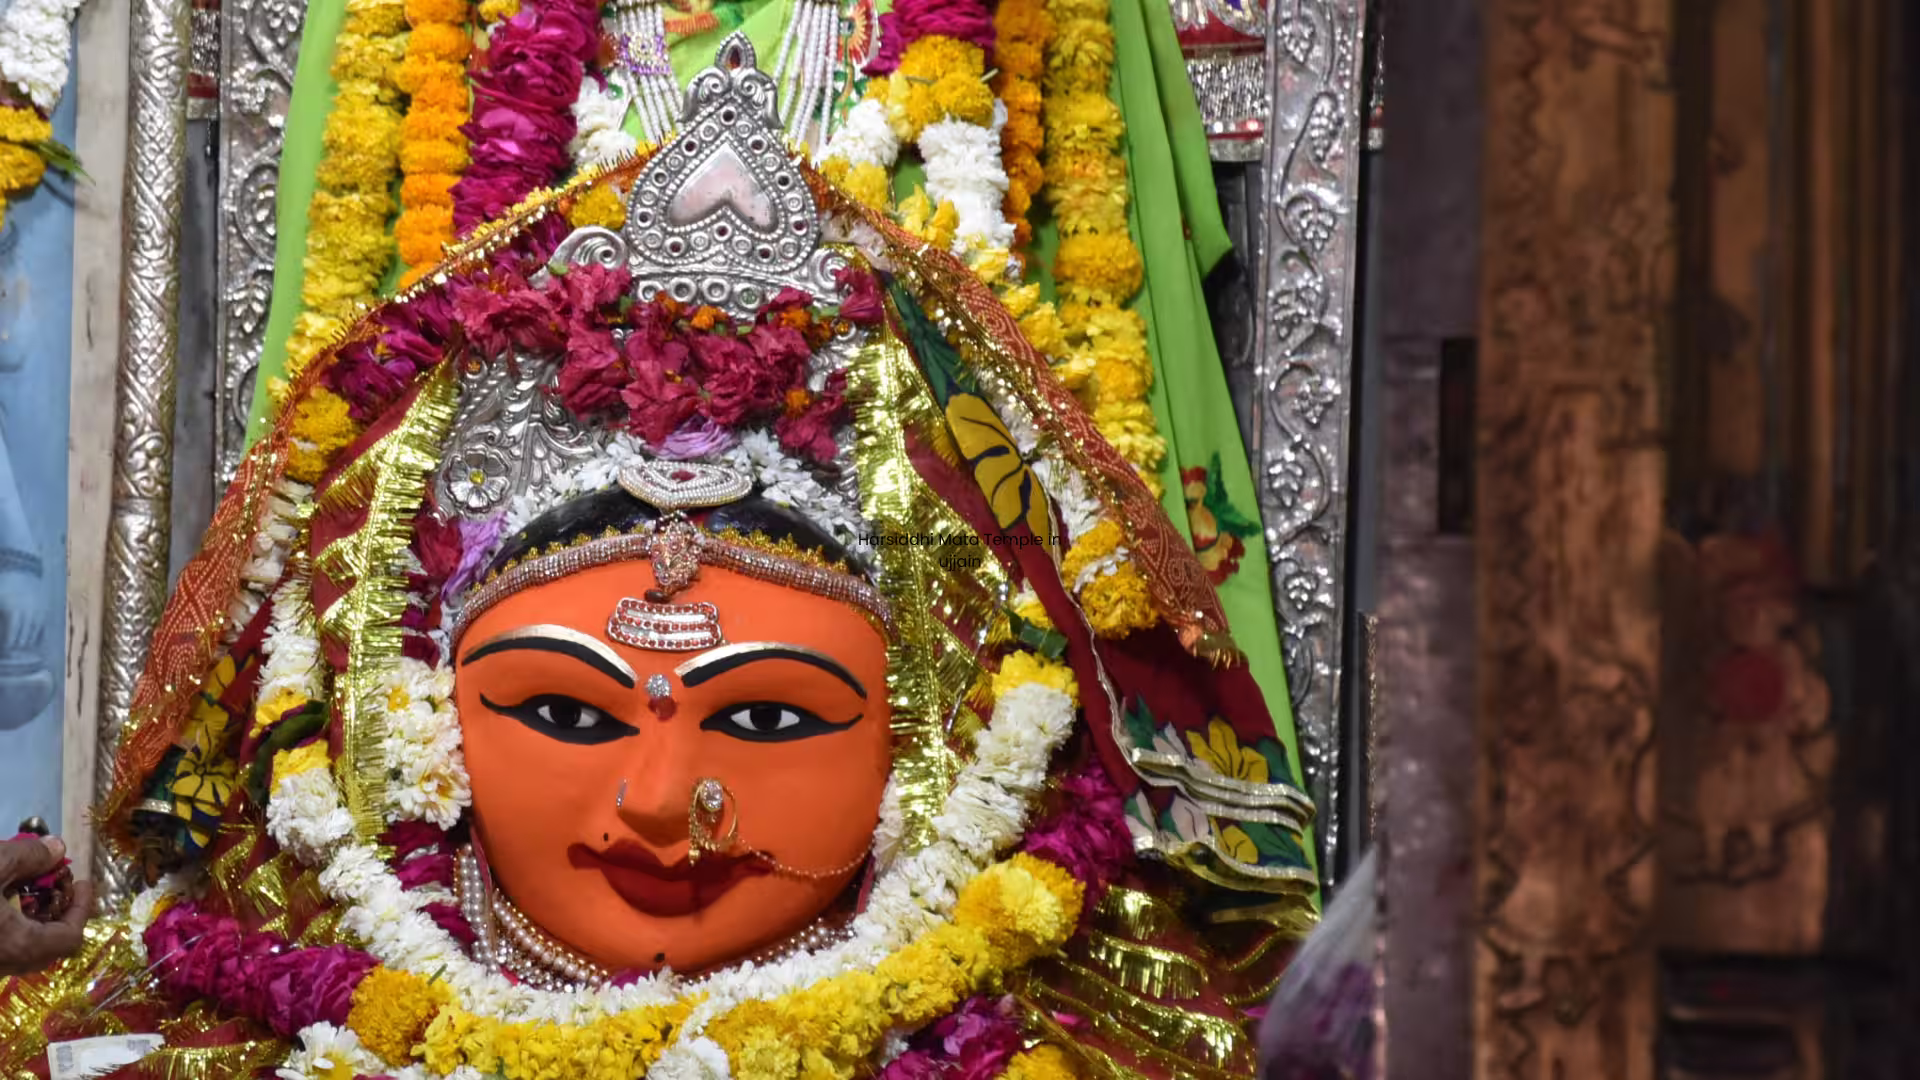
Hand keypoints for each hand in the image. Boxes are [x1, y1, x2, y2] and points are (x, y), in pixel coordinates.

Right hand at [0, 834, 91, 976]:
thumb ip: (29, 857)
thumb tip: (57, 848)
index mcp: (19, 946)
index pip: (71, 938)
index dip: (82, 908)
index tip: (83, 883)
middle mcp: (2, 966)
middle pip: (46, 948)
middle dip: (56, 914)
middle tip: (54, 886)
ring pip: (18, 952)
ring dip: (28, 922)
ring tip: (22, 889)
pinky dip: (6, 928)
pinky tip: (1, 899)